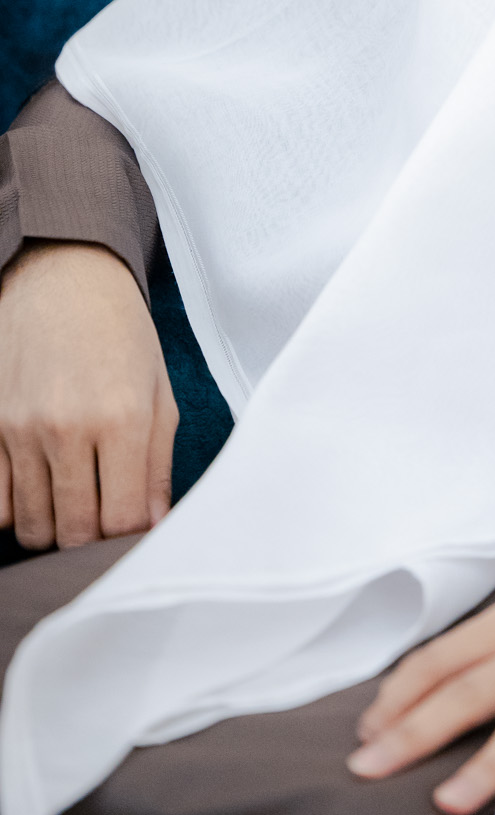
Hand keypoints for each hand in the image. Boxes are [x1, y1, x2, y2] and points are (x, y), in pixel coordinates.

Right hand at [0, 241, 177, 549]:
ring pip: (32, 525)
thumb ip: (158, 464)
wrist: (63, 278)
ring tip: (73, 498)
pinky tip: (38, 484)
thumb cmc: (119, 331)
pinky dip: (16, 508)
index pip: (119, 521)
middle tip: (102, 511)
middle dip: (92, 536)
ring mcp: (20, 429)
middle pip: (73, 533)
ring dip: (55, 525)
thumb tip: (153, 524)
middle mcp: (67, 428)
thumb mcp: (158, 390)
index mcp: (122, 418)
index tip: (130, 524)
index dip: (127, 535)